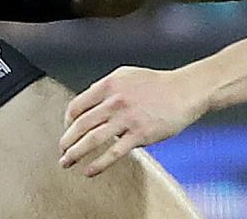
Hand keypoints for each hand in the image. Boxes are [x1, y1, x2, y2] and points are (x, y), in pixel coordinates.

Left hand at [59, 66, 207, 175]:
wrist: (184, 91)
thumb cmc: (157, 84)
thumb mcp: (126, 75)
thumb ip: (105, 87)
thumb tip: (87, 102)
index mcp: (110, 84)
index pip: (77, 105)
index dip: (67, 121)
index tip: (67, 130)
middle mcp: (115, 100)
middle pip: (81, 125)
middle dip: (67, 141)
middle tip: (62, 150)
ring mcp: (127, 118)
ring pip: (92, 140)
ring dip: (75, 153)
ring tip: (67, 162)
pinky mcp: (140, 134)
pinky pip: (113, 153)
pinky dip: (98, 164)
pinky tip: (89, 171)